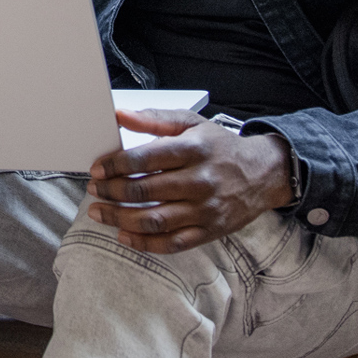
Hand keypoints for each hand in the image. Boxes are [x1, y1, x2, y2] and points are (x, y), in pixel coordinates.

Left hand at [84, 109, 293, 253]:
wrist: (263, 174)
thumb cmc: (220, 147)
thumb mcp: (191, 123)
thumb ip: (154, 119)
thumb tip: (120, 114)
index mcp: (194, 150)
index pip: (146, 158)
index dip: (116, 165)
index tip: (97, 169)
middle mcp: (200, 180)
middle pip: (145, 190)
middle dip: (112, 191)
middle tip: (94, 189)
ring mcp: (205, 209)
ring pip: (154, 220)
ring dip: (120, 218)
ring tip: (100, 212)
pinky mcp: (209, 231)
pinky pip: (172, 243)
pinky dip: (144, 243)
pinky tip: (124, 235)